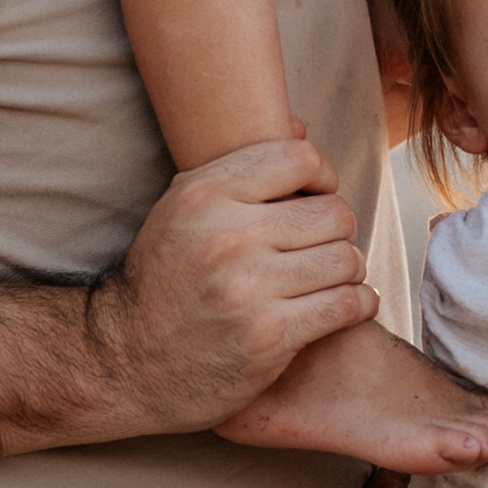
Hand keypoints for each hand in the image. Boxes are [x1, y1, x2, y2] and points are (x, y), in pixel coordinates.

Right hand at [88, 137, 372, 431]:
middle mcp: (228, 236)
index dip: (323, 176)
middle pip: (333, 212)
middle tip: (324, 247)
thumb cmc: (163, 280)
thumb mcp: (181, 211)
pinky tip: (348, 304)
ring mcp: (250, 289)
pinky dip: (359, 304)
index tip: (318, 197)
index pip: (301, 159)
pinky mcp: (270, 336)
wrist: (127, 361)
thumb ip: (239, 169)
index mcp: (204, 195)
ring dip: (348, 269)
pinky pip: (347, 304)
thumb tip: (300, 126)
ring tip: (332, 277)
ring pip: (346, 258)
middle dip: (337, 230)